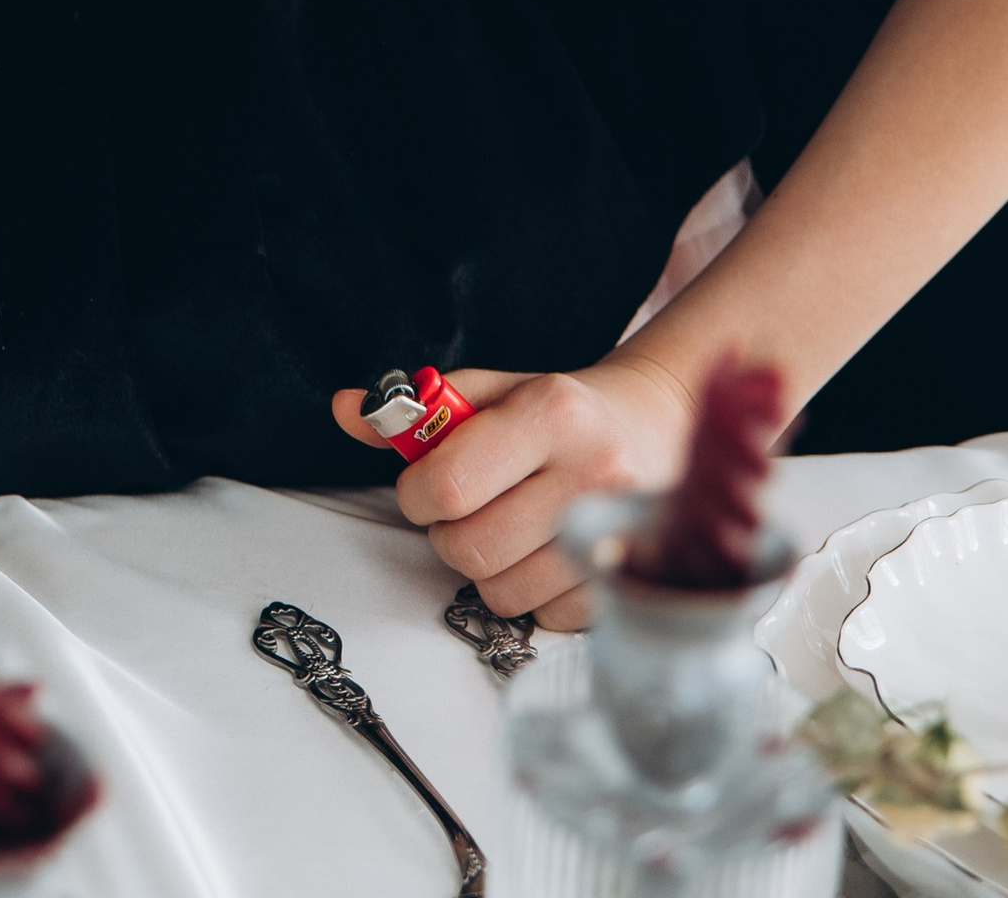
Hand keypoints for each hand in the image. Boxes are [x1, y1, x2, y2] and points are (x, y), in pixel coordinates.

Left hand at [332, 352, 696, 628]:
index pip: (448, 483)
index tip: (425, 484)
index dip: (417, 492)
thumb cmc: (562, 410)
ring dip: (486, 568)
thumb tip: (345, 410)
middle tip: (466, 509)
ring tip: (508, 528)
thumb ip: (418, 407)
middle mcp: (591, 474)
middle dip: (448, 533)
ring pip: (501, 592)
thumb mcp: (495, 388)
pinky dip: (531, 595)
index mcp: (551, 412)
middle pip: (470, 547)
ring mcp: (618, 536)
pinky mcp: (630, 585)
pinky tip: (545, 554)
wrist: (662, 426)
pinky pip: (543, 618)